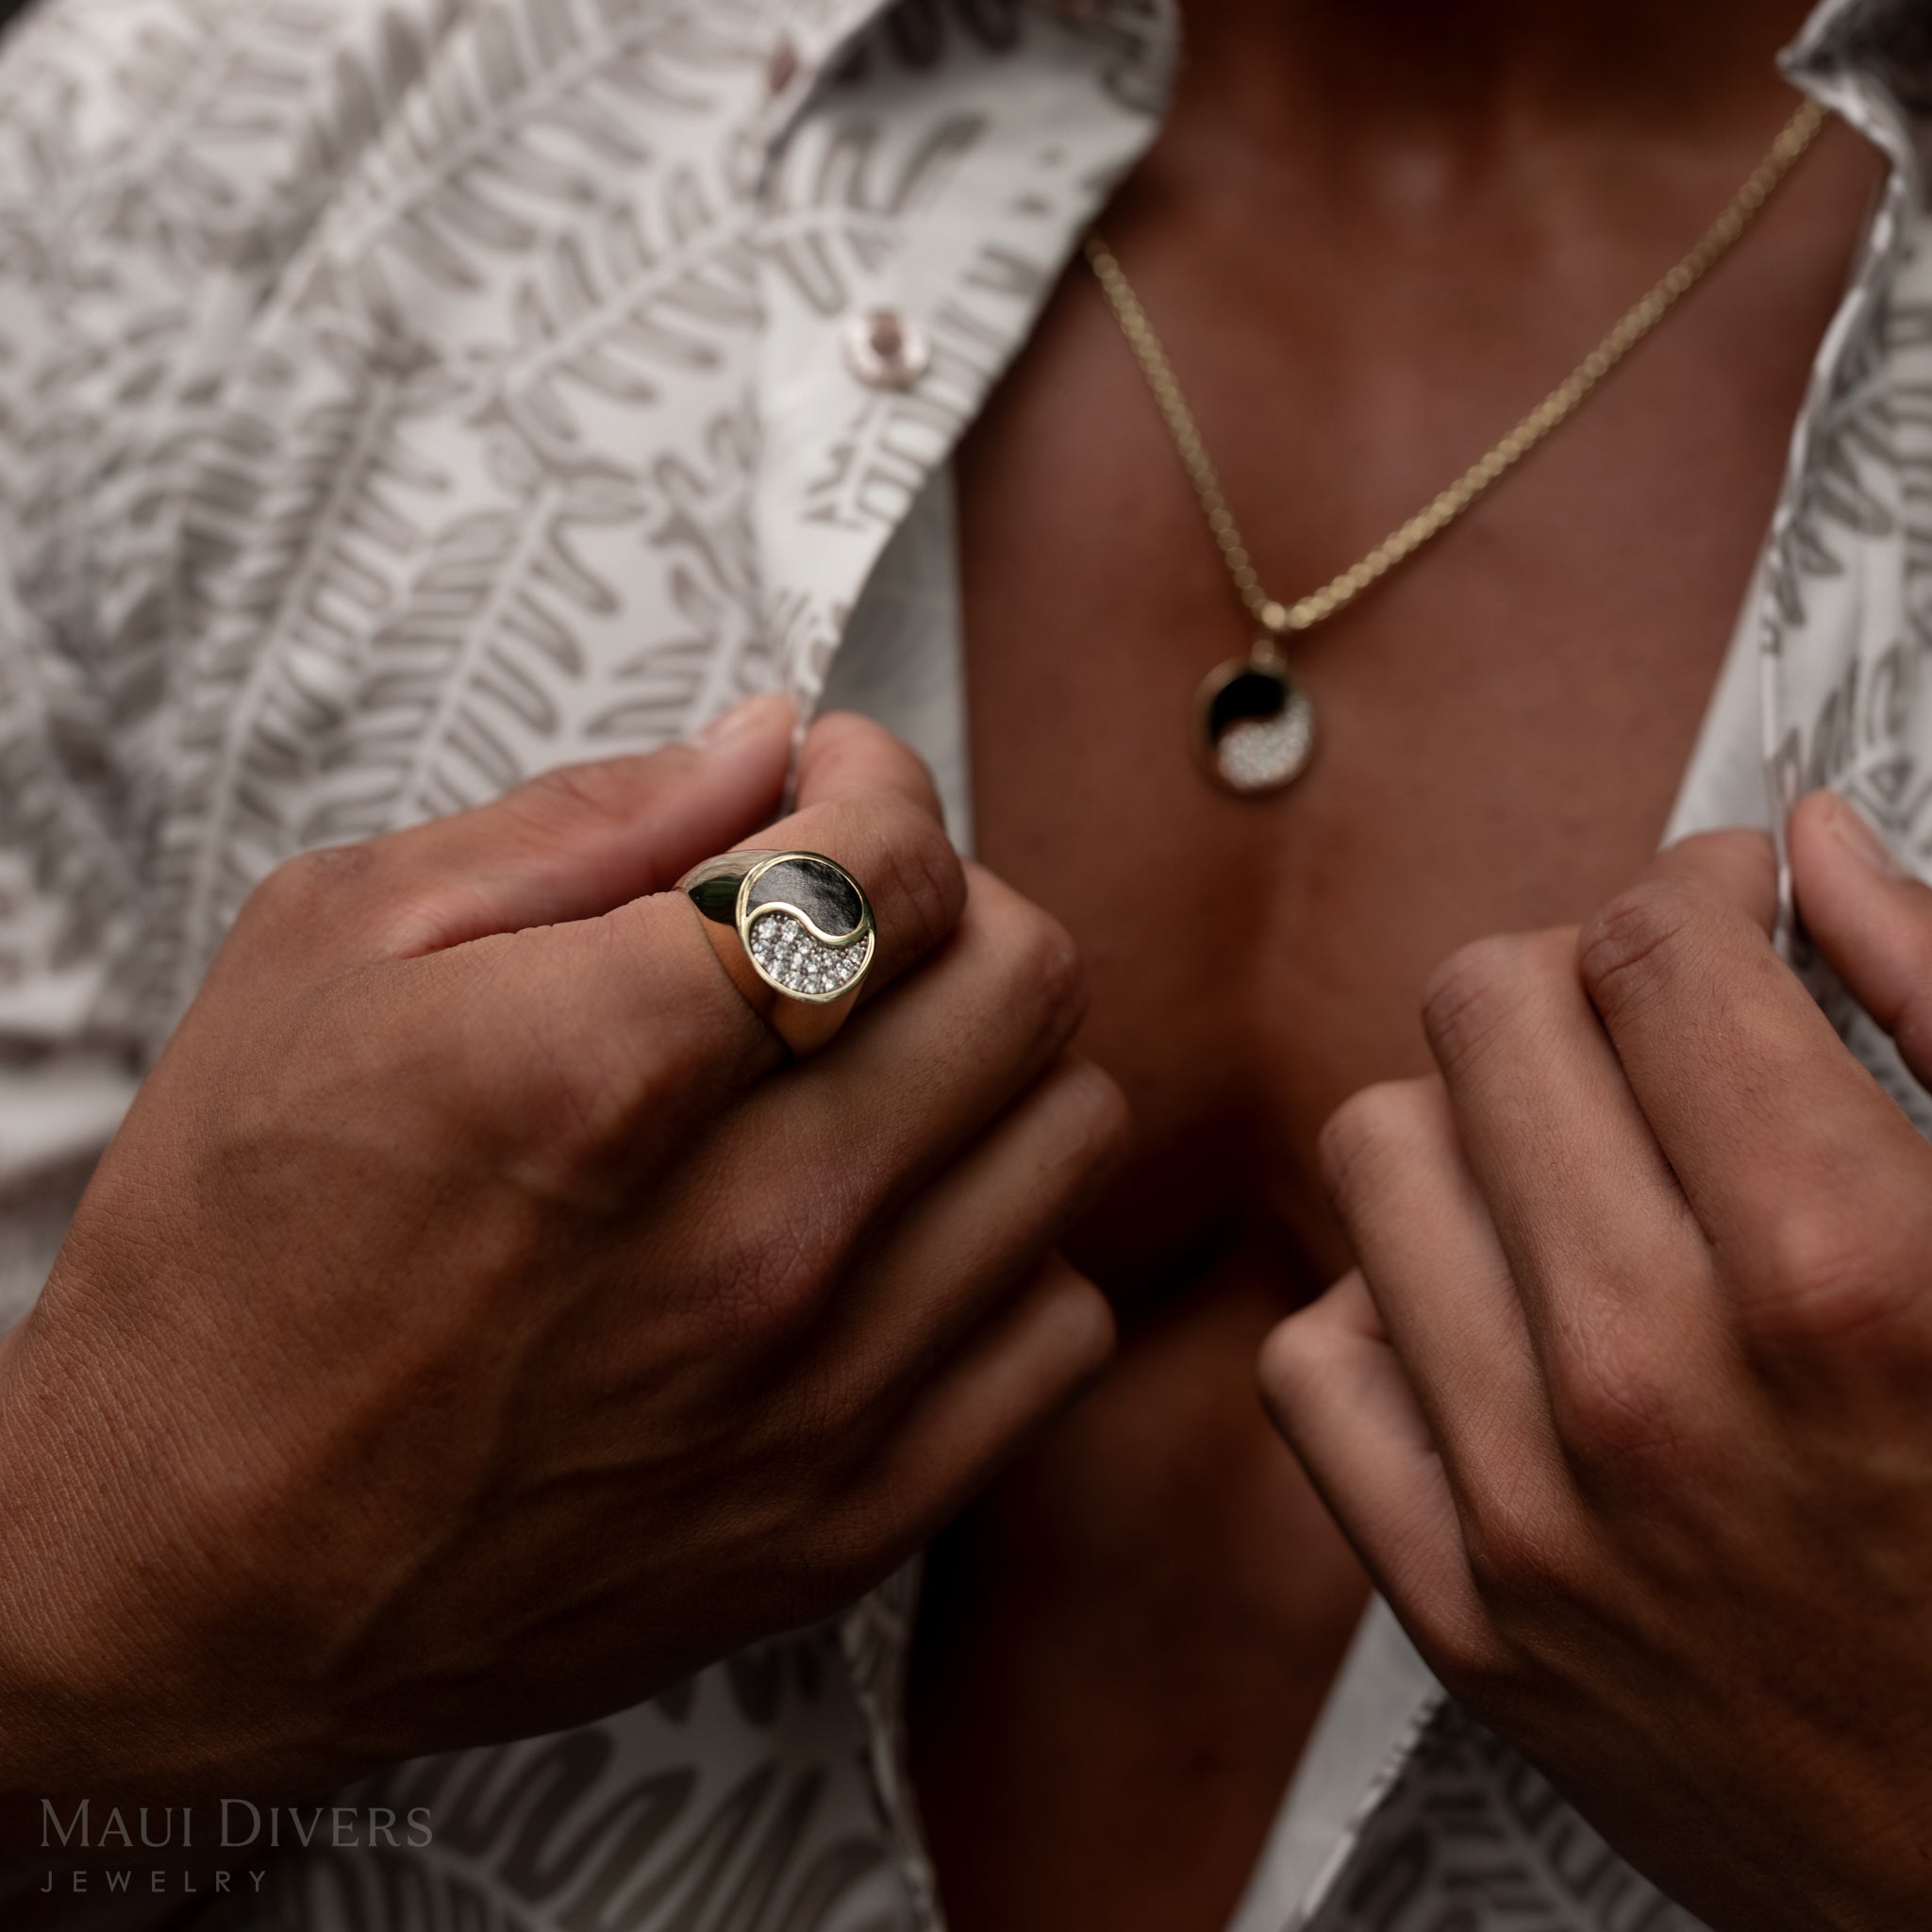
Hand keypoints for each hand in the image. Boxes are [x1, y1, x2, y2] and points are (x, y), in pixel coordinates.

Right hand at [0, 699, 1124, 1828]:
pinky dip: (1003, 1242)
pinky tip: (890, 1231)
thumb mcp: (331, 955)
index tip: (827, 788)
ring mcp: (821, 1394)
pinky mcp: (852, 1517)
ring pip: (1071, 1132)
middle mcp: (750, 1236)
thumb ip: (582, 823)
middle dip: (951, 899)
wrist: (186, 1578)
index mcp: (606, 1066)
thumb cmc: (230, 1252)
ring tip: (871, 1065)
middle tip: (850, 915)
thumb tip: (768, 743)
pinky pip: (1061, 1320)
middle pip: (1025, 978)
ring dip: (990, 1061)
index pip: (896, 862)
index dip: (876, 782)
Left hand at [1260, 791, 1931, 1931]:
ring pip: (1377, 1152)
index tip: (1726, 917)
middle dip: (1573, 977)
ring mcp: (1531, 1506)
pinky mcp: (1459, 1607)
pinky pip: (1315, 1354)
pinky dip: (1390, 1308)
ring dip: (1472, 1124)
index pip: (1654, 945)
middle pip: (1483, 1012)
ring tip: (1571, 1168)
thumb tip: (1809, 853)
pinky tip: (1496, 1320)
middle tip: (1645, 1027)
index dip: (1698, 890)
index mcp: (1844, 1274)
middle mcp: (1655, 1382)